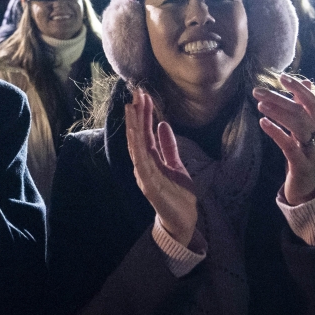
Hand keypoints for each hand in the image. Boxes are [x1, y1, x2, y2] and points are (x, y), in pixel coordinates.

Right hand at [125, 87, 197, 245]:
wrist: (183, 221)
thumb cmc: (178, 194)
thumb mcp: (176, 165)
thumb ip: (168, 146)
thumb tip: (162, 124)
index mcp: (150, 159)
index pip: (144, 132)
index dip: (143, 114)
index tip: (143, 95)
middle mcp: (143, 164)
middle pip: (138, 135)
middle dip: (136, 114)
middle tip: (136, 93)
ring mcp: (144, 174)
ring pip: (136, 146)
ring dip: (133, 127)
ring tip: (131, 108)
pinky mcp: (149, 186)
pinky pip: (142, 164)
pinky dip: (138, 149)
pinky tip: (136, 136)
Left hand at [255, 74, 314, 205]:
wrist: (309, 187)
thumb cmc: (305, 154)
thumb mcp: (306, 130)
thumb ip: (305, 108)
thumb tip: (307, 83)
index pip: (311, 101)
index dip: (298, 88)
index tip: (281, 76)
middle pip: (301, 111)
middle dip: (279, 98)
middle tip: (256, 90)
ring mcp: (312, 150)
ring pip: (298, 126)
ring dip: (278, 113)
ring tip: (259, 104)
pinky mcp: (302, 165)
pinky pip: (290, 146)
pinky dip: (276, 133)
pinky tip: (262, 123)